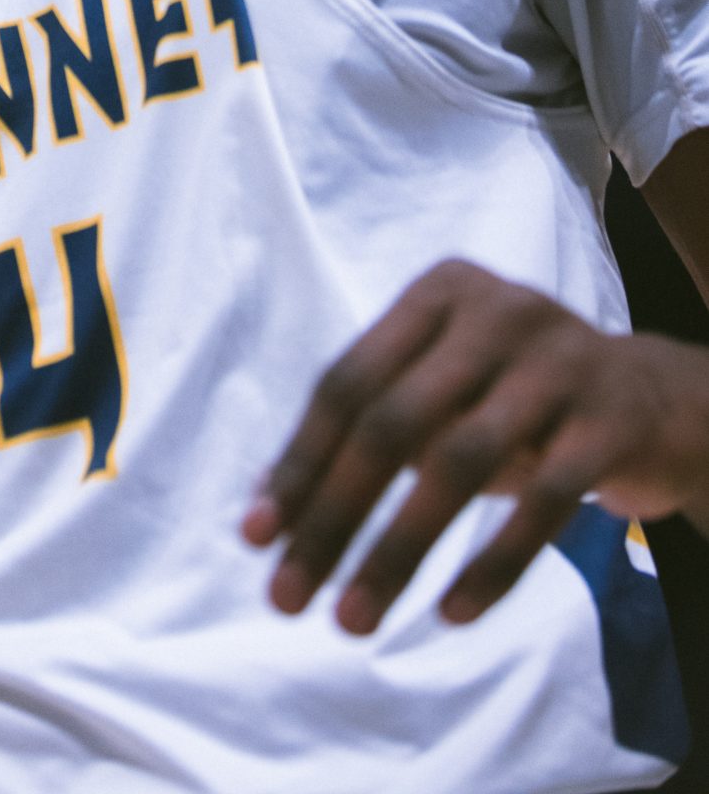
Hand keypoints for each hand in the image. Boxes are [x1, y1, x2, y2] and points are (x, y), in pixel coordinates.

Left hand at [243, 257, 708, 634]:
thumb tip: (269, 511)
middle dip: (333, 515)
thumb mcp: (445, 393)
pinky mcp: (610, 419)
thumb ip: (369, 433)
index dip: (299, 462)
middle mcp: (494, 311)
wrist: (656, 401)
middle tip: (289, 595)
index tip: (257, 538)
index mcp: (438, 293)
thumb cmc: (518, 401)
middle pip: (392, 421)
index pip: (348, 381)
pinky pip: (543, 499)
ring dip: (396, 550)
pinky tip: (451, 612)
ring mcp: (557, 360)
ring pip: (459, 462)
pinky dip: (493, 563)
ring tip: (353, 620)